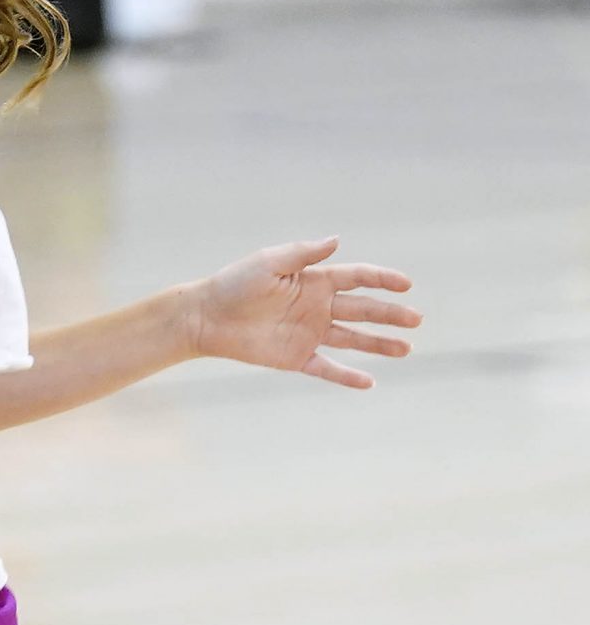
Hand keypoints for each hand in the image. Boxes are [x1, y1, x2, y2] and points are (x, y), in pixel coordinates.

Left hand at [183, 237, 420, 389]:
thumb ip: (304, 254)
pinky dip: (347, 376)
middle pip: (363, 310)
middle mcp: (318, 306)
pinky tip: (370, 383)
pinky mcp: (296, 357)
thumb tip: (337, 240)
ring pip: (353, 339)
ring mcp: (309, 333)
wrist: (207, 317)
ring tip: (407, 349)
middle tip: (417, 319)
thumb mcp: (270, 262)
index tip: (407, 284)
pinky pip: (327, 368)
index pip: (357, 278)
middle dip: (391, 314)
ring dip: (380, 345)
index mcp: (315, 281)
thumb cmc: (235, 284)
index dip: (383, 280)